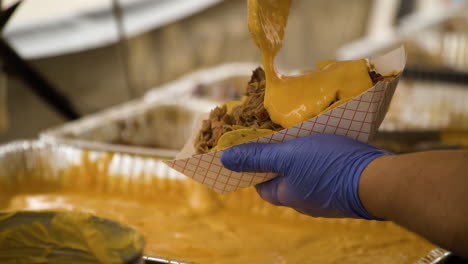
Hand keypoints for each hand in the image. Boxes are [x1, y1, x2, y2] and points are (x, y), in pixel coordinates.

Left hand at [220, 134, 391, 218]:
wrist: (379, 180)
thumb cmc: (329, 165)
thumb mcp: (288, 156)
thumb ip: (258, 157)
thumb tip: (225, 160)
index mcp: (288, 196)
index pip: (261, 184)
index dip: (255, 166)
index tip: (256, 146)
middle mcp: (305, 201)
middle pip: (283, 178)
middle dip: (279, 157)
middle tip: (280, 134)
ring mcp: (325, 196)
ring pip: (305, 173)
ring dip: (301, 155)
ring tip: (301, 133)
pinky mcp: (343, 188)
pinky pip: (324, 172)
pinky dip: (320, 158)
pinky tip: (325, 142)